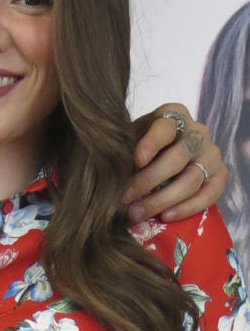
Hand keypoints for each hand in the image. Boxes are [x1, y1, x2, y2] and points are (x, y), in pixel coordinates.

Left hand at [123, 103, 226, 222]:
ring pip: (190, 180)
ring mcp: (211, 154)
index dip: (150, 144)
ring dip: (161, 200)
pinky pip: (208, 196)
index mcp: (173, 114)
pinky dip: (185, 208)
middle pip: (176, 158)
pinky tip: (165, 216)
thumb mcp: (131, 137)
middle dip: (148, 180)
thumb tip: (111, 170)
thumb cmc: (140, 143)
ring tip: (137, 212)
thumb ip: (125, 147)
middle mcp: (198, 131)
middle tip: (125, 197)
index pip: (164, 128)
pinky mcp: (220, 176)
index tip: (136, 161)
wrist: (163, 154)